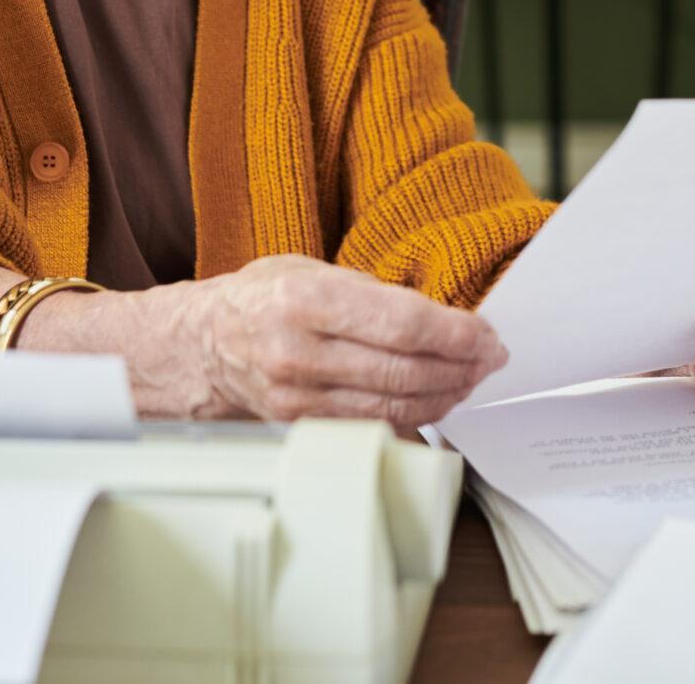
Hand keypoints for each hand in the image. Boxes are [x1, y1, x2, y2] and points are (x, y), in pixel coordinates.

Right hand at [168, 255, 506, 425]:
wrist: (205, 344)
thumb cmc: (264, 297)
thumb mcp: (311, 268)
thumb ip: (372, 292)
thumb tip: (441, 319)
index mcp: (303, 299)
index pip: (398, 323)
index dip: (454, 334)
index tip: (486, 335)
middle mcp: (297, 351)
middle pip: (402, 369)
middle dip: (459, 366)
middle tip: (490, 357)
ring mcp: (297, 396)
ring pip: (392, 404)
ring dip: (445, 394)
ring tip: (471, 377)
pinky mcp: (301, 426)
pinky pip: (373, 424)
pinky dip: (414, 414)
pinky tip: (436, 399)